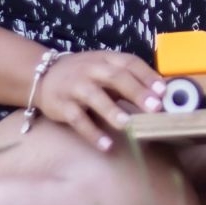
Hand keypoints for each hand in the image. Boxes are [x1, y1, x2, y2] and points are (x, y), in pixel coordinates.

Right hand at [32, 52, 164, 151]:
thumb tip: (160, 96)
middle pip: (115, 77)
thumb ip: (129, 81)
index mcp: (106, 59)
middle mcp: (91, 69)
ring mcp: (75, 87)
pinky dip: (92, 133)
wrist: (43, 76)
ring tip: (128, 125)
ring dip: (112, 111)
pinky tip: (106, 145)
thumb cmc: (84, 75)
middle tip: (154, 107)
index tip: (163, 91)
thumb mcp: (105, 70)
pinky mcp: (62, 106)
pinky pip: (78, 120)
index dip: (147, 75)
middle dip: (136, 92)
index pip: (129, 62)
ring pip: (94, 97)